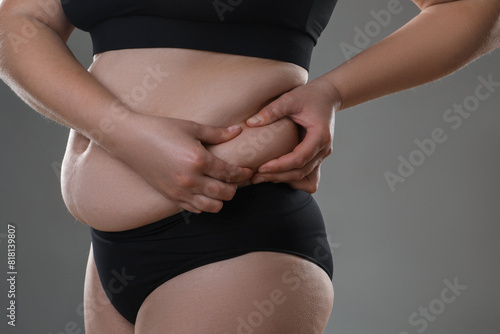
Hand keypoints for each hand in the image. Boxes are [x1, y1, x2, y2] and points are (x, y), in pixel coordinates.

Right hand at [108, 113, 252, 212]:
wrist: (129, 138)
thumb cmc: (160, 128)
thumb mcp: (191, 127)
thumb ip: (217, 133)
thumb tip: (237, 131)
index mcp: (198, 159)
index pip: (230, 173)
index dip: (243, 173)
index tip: (248, 170)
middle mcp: (191, 179)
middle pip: (225, 193)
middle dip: (236, 187)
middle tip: (237, 179)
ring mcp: (179, 191)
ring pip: (212, 206)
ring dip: (221, 198)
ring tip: (222, 187)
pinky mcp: (170, 197)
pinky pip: (195, 209)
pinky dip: (205, 204)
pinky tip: (205, 192)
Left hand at [245, 77, 341, 192]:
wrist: (328, 96)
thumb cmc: (310, 95)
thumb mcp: (290, 99)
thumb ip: (272, 110)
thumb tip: (250, 123)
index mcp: (320, 136)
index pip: (299, 158)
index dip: (280, 166)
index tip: (261, 167)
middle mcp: (324, 148)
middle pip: (301, 171)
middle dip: (277, 176)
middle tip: (255, 177)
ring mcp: (321, 154)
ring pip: (303, 175)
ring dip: (281, 178)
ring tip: (260, 177)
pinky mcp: (316, 155)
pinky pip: (304, 172)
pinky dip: (289, 175)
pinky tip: (273, 174)